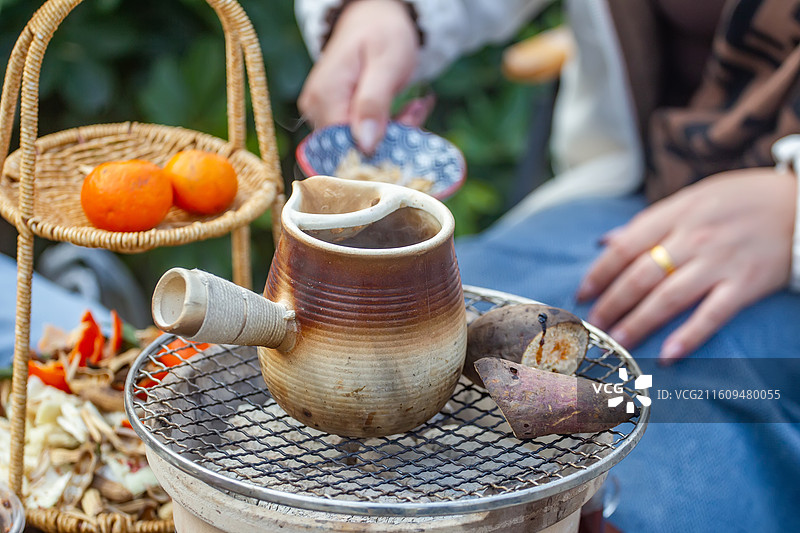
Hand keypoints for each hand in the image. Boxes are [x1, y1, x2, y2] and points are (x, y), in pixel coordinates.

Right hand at [298, 0, 420, 152]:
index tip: (410, 125)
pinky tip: (405, 111)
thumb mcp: (386, 63)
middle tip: (418, 111)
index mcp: (324, 96)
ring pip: (361, 145)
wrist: (372, 19)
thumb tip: (366, 145)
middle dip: (391, 139)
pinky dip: (388, 129)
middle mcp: (316, 110)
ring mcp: (322, 115)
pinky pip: (362, 136)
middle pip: (353, 147)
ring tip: (415, 107)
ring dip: (393, 133)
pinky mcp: (332, 117)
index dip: (379, 146)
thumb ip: (374, 103)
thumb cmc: (381, 34)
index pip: (346, 145)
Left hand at [576, 168, 795, 363]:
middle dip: (612, 303)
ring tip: (618, 342)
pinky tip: (668, 355)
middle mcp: (694, 237)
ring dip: (639, 322)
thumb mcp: (691, 199)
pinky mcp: (747, 283)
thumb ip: (649, 223)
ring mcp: (720, 261)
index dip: (599, 273)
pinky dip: (689, 336)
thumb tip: (605, 242)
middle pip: (640, 275)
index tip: (582, 294)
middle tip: (594, 326)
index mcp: (676, 214)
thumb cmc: (740, 201)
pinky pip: (713, 314)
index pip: (625, 247)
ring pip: (668, 297)